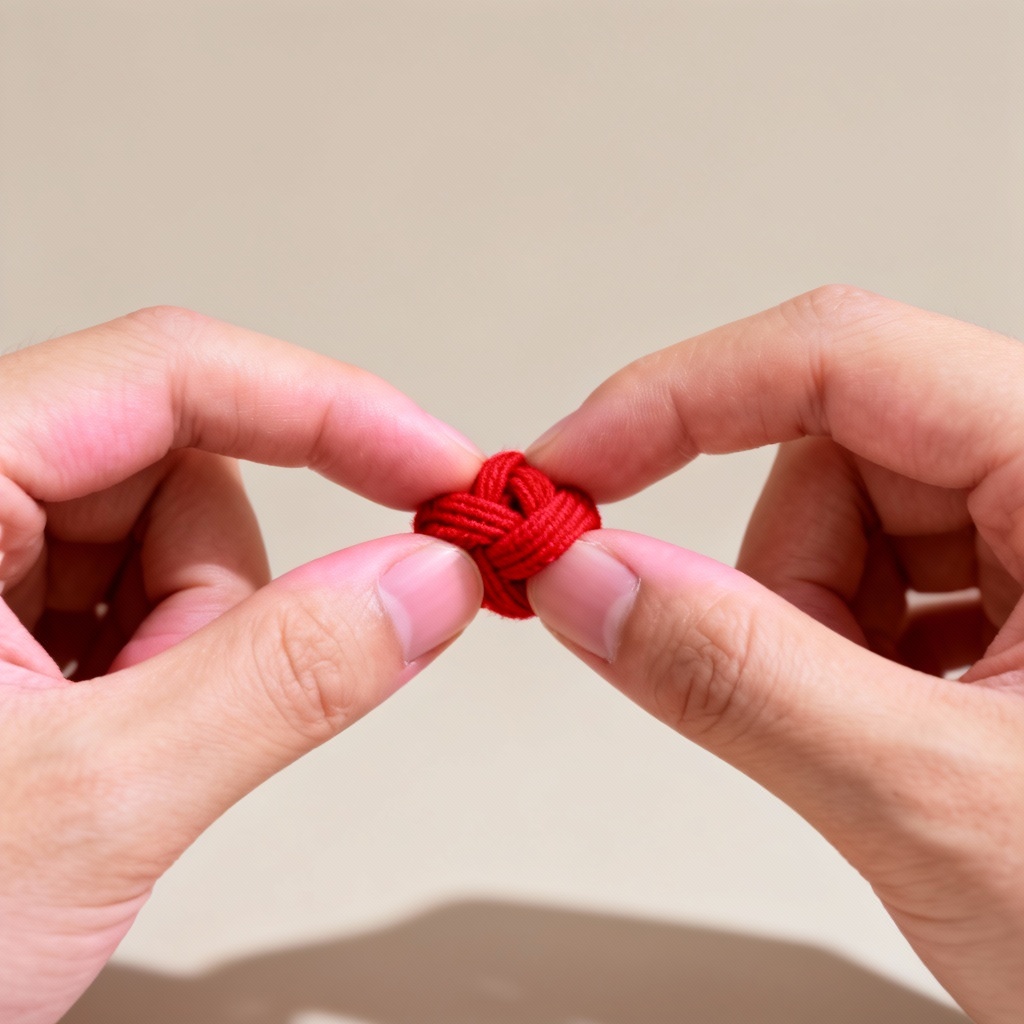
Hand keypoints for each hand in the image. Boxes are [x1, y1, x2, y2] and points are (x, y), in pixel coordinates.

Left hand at [0, 308, 482, 1023]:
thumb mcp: (89, 807)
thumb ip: (283, 679)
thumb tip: (427, 581)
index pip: (167, 372)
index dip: (328, 411)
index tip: (437, 469)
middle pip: (174, 471)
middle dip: (220, 600)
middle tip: (182, 717)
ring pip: (168, 545)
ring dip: (190, 651)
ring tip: (114, 756)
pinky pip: (138, 600)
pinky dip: (161, 675)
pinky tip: (95, 750)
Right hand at [526, 286, 1023, 1022]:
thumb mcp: (941, 803)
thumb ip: (740, 681)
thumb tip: (589, 582)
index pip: (840, 355)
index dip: (675, 399)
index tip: (569, 467)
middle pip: (835, 455)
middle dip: (774, 579)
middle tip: (775, 692)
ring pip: (843, 529)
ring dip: (806, 632)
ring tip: (876, 741)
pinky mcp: (1022, 605)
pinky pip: (875, 586)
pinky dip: (839, 658)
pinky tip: (900, 735)